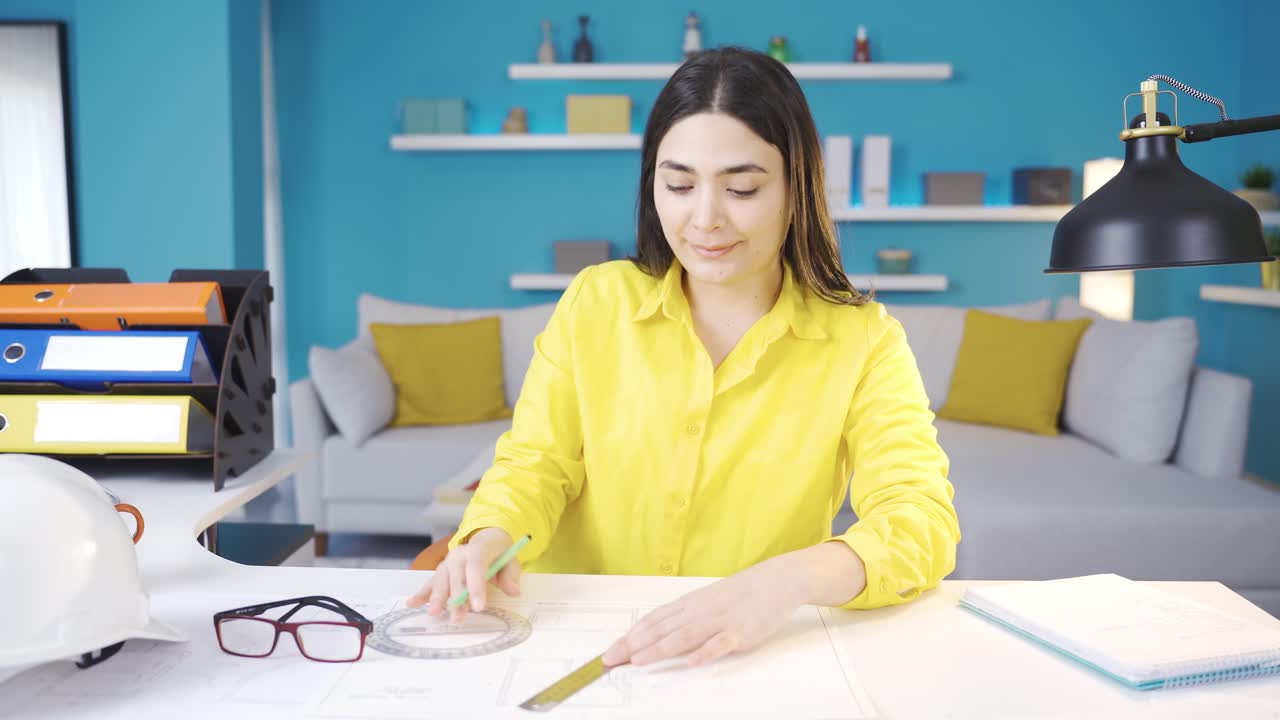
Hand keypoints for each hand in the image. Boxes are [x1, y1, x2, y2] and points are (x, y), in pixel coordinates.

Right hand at [405, 527, 520, 623]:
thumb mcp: (511, 561)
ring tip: (435, 614)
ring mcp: (448, 563)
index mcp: (478, 550)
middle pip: (456, 578)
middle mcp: (459, 555)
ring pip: (441, 582)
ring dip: (438, 599)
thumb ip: (511, 576)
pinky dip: (421, 594)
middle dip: (457, 599)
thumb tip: (514, 590)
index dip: (476, 587)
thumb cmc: (499, 554)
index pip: (476, 568)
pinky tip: (411, 604)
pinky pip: (430, 583)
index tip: (479, 607)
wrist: (488, 541)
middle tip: (458, 618)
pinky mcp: (442, 572)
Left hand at [601, 555, 806, 668]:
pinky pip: (720, 643)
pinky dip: (706, 653)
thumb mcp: (707, 602)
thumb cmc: (740, 594)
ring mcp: (719, 621)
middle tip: (610, 660)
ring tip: (638, 661)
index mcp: (689, 605)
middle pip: (660, 630)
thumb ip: (684, 619)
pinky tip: (692, 662)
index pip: (651, 621)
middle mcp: (698, 612)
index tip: (610, 651)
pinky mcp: (740, 631)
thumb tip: (657, 636)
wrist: (776, 580)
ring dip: (659, 649)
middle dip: (632, 646)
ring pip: (684, 636)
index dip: (629, 637)